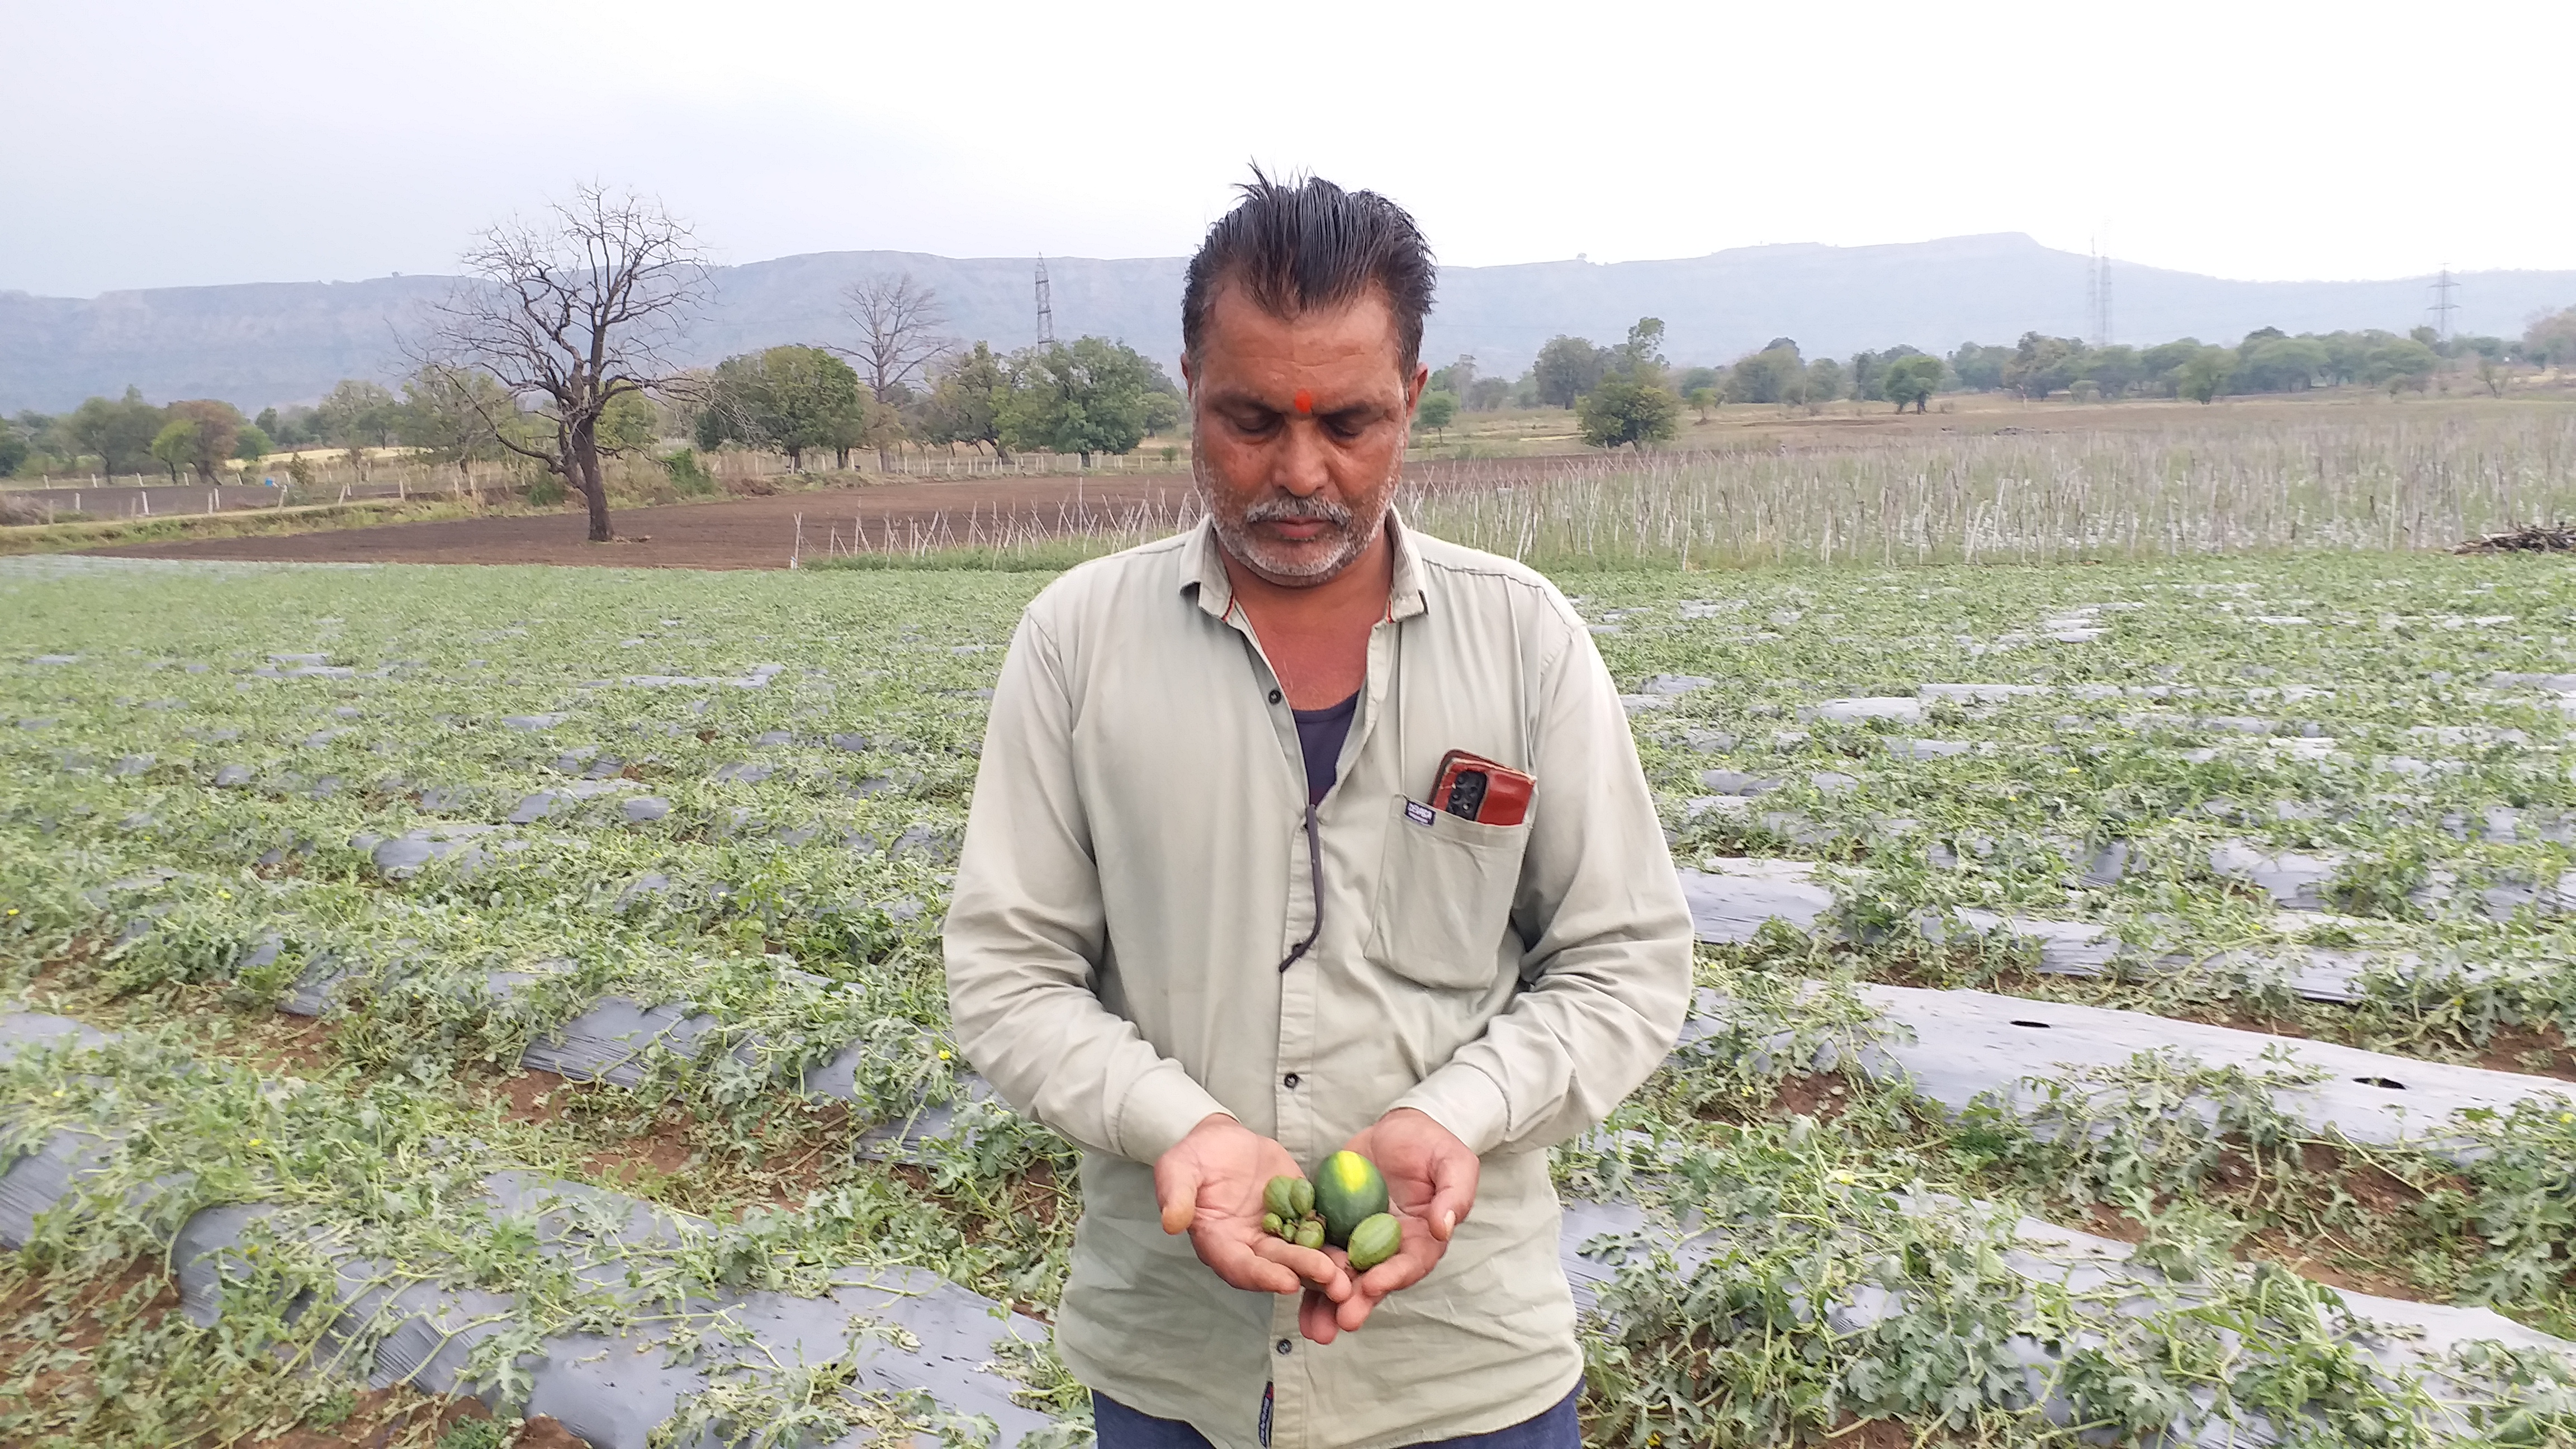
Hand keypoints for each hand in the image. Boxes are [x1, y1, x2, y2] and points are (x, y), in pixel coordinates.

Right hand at [1156, 1114, 1351, 1302]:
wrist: (1222, 1141)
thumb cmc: (1195, 1156)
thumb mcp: (1177, 1169)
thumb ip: (1176, 1195)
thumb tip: (1171, 1222)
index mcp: (1219, 1242)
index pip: (1240, 1266)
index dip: (1263, 1277)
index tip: (1287, 1282)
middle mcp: (1250, 1246)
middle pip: (1278, 1266)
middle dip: (1306, 1274)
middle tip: (1334, 1281)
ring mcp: (1277, 1233)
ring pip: (1303, 1256)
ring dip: (1327, 1269)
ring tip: (1352, 1277)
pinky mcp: (1299, 1215)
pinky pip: (1319, 1231)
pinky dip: (1337, 1241)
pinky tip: (1361, 1248)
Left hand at [1297, 1107, 1477, 1342]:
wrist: (1400, 1129)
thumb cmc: (1434, 1147)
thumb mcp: (1455, 1164)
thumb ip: (1454, 1195)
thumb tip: (1442, 1227)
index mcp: (1421, 1239)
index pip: (1409, 1264)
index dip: (1392, 1277)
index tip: (1373, 1287)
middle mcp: (1389, 1247)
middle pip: (1373, 1281)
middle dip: (1356, 1303)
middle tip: (1340, 1322)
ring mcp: (1359, 1238)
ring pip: (1342, 1275)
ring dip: (1327, 1302)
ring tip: (1312, 1327)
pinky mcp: (1333, 1224)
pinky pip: (1317, 1248)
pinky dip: (1303, 1267)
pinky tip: (1287, 1284)